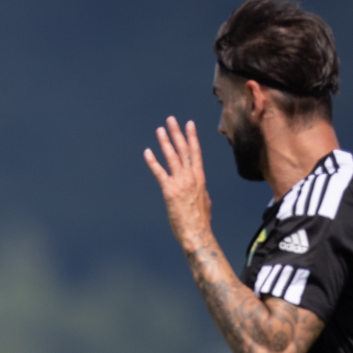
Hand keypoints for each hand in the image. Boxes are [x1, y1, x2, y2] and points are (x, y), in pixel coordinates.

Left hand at [143, 117, 215, 251]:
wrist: (197, 232)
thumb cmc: (200, 221)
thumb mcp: (204, 201)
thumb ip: (200, 190)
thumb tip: (200, 188)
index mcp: (200, 177)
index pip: (196, 152)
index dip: (192, 137)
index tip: (189, 124)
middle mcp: (191, 176)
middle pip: (184, 149)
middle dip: (177, 133)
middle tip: (171, 119)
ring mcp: (180, 182)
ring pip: (172, 157)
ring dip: (165, 142)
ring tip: (160, 130)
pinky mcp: (169, 190)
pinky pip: (159, 172)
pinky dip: (153, 161)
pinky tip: (147, 152)